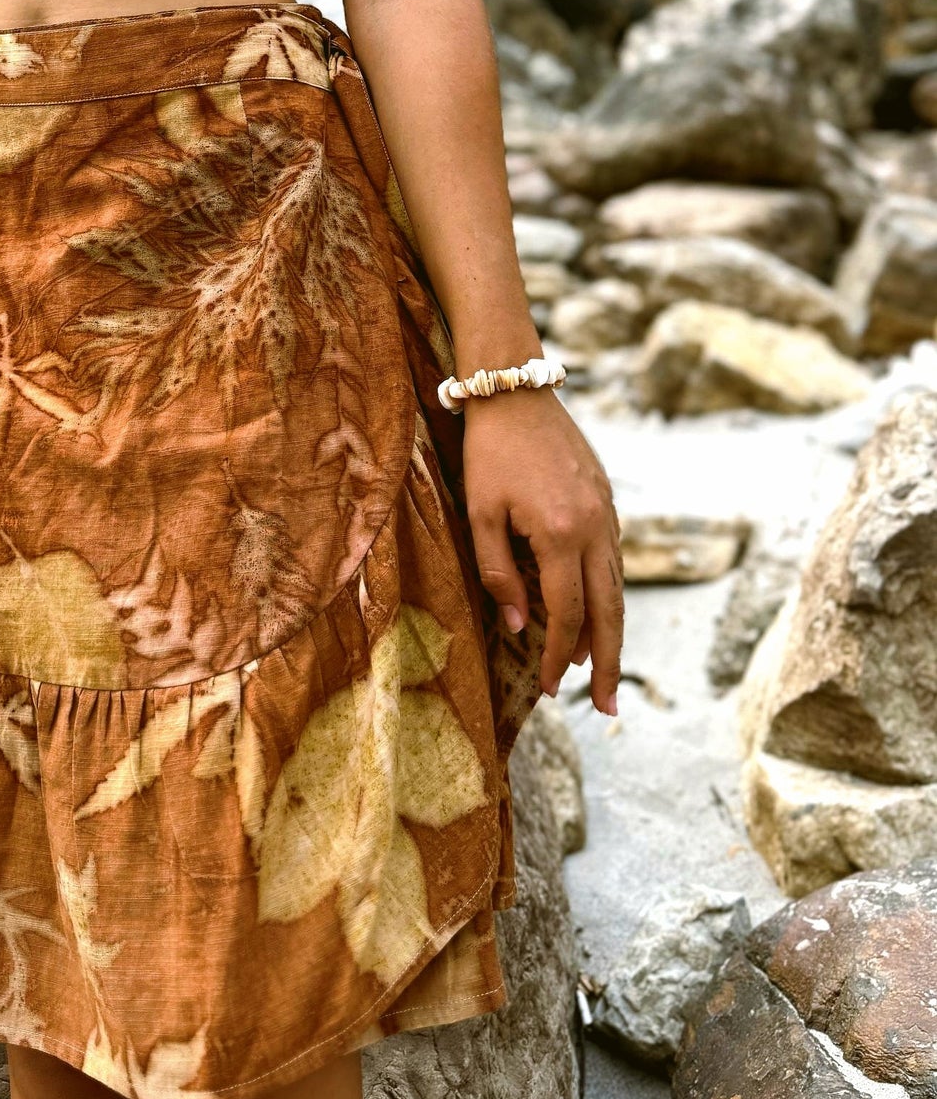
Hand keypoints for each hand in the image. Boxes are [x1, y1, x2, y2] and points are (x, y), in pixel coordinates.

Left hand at [460, 384, 622, 713]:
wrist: (516, 390)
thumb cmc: (489, 452)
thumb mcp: (480, 513)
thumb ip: (499, 572)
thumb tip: (517, 626)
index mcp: (562, 533)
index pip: (567, 614)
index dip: (558, 656)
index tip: (550, 691)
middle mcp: (595, 527)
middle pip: (608, 610)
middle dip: (606, 663)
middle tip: (604, 708)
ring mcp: (608, 513)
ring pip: (616, 586)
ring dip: (609, 632)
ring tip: (599, 672)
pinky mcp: (608, 500)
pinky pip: (613, 559)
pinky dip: (606, 593)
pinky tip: (595, 612)